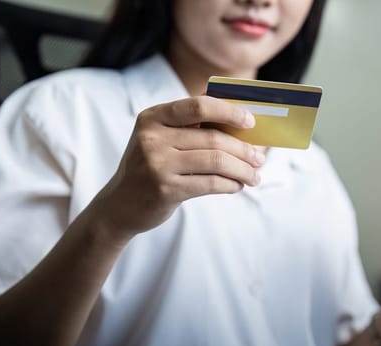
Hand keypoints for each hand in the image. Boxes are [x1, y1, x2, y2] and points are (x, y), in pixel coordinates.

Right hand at [87, 96, 264, 239]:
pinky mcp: (165, 189)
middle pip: (213, 138)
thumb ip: (192, 128)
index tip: (250, 122)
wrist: (120, 205)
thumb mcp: (161, 140)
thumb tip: (242, 124)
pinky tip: (237, 186)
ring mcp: (157, 163)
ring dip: (242, 169)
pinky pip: (210, 183)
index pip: (198, 106)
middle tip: (260, 158)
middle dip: (243, 149)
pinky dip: (230, 184)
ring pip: (216, 161)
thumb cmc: (152, 168)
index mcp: (153, 117)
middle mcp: (152, 137)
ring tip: (254, 176)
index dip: (229, 112)